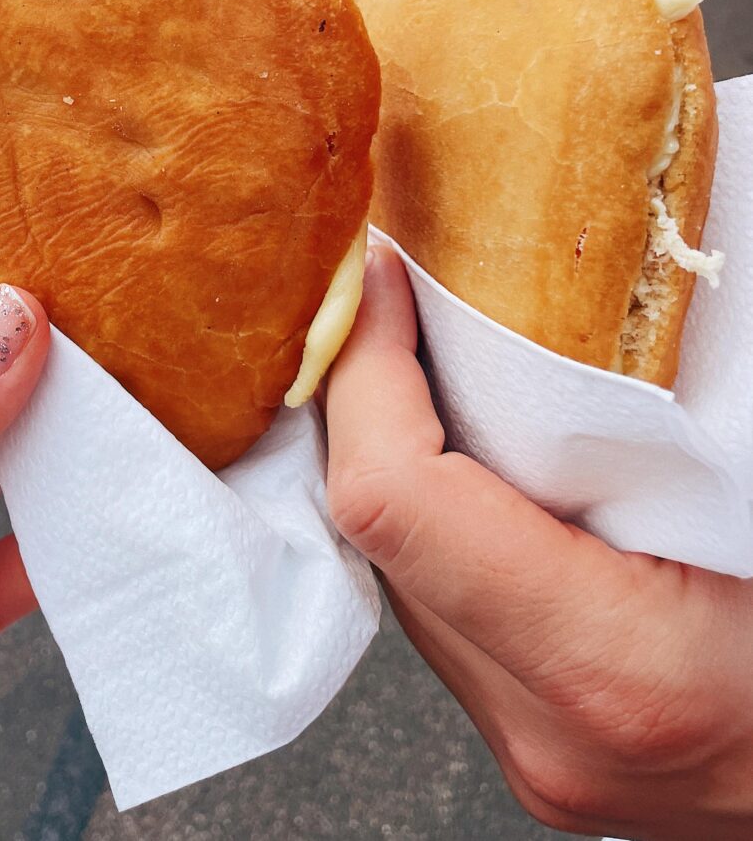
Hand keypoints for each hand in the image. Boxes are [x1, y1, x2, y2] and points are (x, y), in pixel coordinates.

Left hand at [326, 247, 752, 840]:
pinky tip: (480, 453)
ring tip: (432, 358)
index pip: (392, 496)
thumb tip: (605, 282)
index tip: (383, 278)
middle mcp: (543, 725)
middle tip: (401, 297)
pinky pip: (442, 605)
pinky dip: (443, 517)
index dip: (366, 370)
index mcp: (613, 666)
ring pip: (396, 565)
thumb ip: (662, 414)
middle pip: (375, 525)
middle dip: (371, 396)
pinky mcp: (533, 743)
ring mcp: (531, 749)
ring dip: (400, 455)